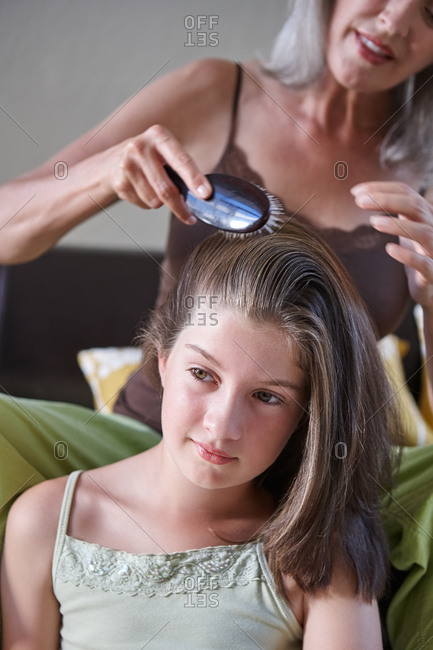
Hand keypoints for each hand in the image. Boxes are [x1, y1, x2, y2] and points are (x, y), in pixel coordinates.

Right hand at [107, 124, 212, 223]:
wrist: (114, 160)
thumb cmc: (150, 157)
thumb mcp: (167, 152)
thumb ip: (183, 169)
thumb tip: (203, 194)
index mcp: (158, 136)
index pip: (181, 161)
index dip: (194, 179)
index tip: (205, 194)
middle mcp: (140, 148)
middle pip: (166, 189)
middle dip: (180, 207)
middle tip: (190, 218)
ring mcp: (127, 165)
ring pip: (154, 201)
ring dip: (161, 203)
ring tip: (157, 190)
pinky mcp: (119, 183)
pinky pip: (143, 204)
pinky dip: (148, 203)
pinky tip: (143, 191)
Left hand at [351, 181, 432, 309]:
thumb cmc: (418, 256)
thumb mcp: (407, 230)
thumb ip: (394, 213)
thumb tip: (363, 196)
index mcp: (425, 216)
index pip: (406, 192)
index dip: (382, 188)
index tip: (355, 191)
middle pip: (415, 206)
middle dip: (386, 200)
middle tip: (359, 201)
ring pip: (423, 232)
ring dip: (397, 225)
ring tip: (373, 222)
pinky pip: (424, 263)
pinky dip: (408, 255)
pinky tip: (390, 249)